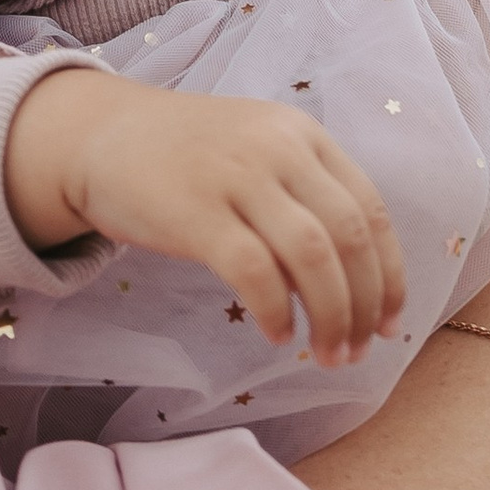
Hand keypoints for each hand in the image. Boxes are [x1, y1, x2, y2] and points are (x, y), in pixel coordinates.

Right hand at [2, 66, 405, 363]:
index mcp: (302, 135)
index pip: (370, 211)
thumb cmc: (184, 156)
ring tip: (325, 354)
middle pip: (349, 239)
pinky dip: (276, 311)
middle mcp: (278, 148)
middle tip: (358, 351)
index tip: (392, 324)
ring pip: (313, 258)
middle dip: (364, 306)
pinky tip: (275, 333)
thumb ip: (303, 190)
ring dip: (330, 317)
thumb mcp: (256, 148)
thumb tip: (356, 277)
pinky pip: (256, 272)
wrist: (98, 136)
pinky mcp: (196, 212)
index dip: (390, 275)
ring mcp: (236, 177)